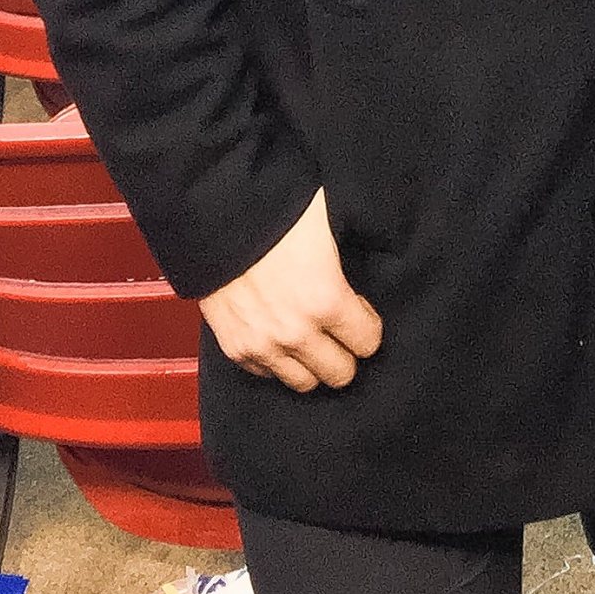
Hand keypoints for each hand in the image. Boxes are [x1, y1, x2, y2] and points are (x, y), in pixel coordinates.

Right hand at [198, 189, 381, 391]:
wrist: (216, 216)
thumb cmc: (276, 211)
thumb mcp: (331, 224)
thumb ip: (355, 250)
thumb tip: (378, 248)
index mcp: (327, 300)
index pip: (368, 342)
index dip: (368, 325)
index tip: (360, 312)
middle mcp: (296, 333)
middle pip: (340, 374)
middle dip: (346, 352)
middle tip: (340, 331)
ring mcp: (262, 345)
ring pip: (304, 383)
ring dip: (312, 363)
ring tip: (311, 337)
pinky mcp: (234, 348)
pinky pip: (267, 374)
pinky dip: (278, 361)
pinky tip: (281, 337)